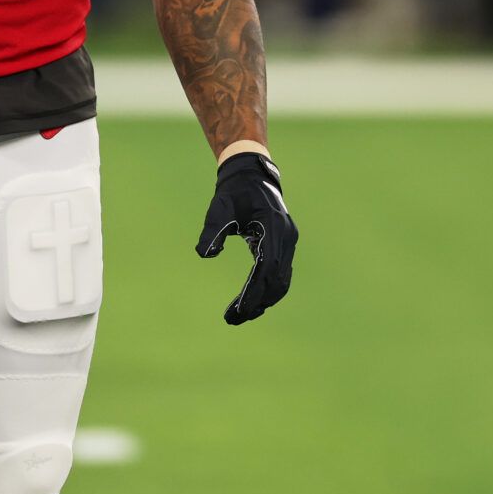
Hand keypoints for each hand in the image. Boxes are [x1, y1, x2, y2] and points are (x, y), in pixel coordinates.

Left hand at [196, 152, 297, 324]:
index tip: (238, 311)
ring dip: (263, 300)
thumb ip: (212, 230)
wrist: (250, 175)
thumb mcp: (219, 208)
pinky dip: (267, 290)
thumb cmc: (233, 192)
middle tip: (233, 319)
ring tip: (240, 316)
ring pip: (281, 281)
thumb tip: (204, 254)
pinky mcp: (283, 244)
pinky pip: (279, 274)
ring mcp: (288, 241)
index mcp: (273, 226)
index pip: (266, 268)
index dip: (254, 292)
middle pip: (277, 280)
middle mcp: (286, 236)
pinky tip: (251, 302)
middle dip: (257, 302)